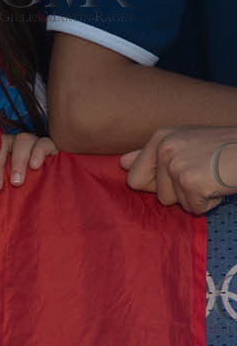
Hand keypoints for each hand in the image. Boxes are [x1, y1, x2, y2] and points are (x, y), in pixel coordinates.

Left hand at [0, 132, 54, 191]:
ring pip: (22, 141)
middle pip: (1, 145)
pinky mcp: (49, 146)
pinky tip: (35, 166)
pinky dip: (38, 153)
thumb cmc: (17, 186)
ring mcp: (30, 143)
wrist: (48, 189)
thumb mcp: (1, 184)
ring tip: (16, 182)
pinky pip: (44, 143)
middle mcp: (11, 144)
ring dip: (17, 161)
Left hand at [121, 125, 236, 215]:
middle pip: (155, 194)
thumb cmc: (224, 148)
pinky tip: (220, 185)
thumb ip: (152, 154)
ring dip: (195, 197)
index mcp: (160, 138)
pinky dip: (209, 203)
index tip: (179, 175)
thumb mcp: (186, 142)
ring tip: (212, 177)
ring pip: (175, 202)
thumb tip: (121, 163)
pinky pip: (194, 208)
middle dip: (176, 193)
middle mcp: (164, 149)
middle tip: (200, 175)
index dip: (155, 185)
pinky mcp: (192, 182)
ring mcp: (177, 165)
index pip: (134, 177)